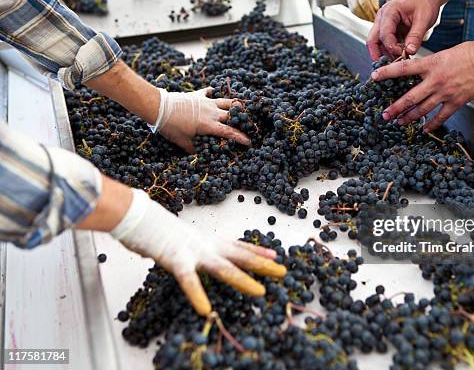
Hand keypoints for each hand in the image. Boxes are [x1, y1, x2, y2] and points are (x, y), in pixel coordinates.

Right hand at [110, 189, 286, 314]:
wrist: (137, 215)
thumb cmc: (156, 228)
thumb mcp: (183, 238)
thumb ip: (195, 247)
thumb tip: (200, 255)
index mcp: (207, 241)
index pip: (237, 246)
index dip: (257, 252)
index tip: (276, 256)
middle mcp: (205, 245)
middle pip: (239, 256)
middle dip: (262, 265)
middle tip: (283, 272)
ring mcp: (192, 252)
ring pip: (222, 268)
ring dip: (242, 280)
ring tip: (260, 292)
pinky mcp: (175, 259)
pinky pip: (188, 280)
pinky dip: (197, 294)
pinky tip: (206, 310)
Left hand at [151, 88, 251, 152]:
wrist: (160, 107)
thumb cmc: (171, 126)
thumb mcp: (182, 142)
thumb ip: (193, 148)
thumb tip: (198, 154)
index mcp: (210, 125)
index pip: (230, 132)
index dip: (241, 137)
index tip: (249, 142)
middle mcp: (212, 112)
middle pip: (232, 115)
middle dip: (242, 120)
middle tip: (249, 124)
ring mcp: (206, 102)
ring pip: (225, 101)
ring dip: (234, 104)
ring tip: (241, 105)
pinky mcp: (198, 95)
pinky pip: (209, 92)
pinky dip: (213, 92)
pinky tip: (214, 91)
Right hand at [344, 0, 380, 21]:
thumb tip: (376, 10)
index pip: (364, 1)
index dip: (370, 10)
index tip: (377, 15)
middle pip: (357, 7)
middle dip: (366, 15)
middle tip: (374, 19)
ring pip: (353, 10)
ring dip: (362, 17)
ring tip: (371, 19)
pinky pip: (352, 9)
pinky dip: (359, 15)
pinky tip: (366, 16)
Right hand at [367, 0, 441, 58]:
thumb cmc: (425, 2)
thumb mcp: (424, 19)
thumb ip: (416, 36)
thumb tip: (409, 51)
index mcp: (389, 12)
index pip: (384, 34)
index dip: (391, 47)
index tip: (402, 55)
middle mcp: (382, 18)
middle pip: (372, 40)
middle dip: (378, 55)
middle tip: (387, 67)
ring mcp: (383, 24)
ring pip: (376, 44)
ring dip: (384, 54)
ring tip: (397, 62)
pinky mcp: (388, 30)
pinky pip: (384, 44)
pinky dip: (390, 51)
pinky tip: (399, 57)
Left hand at [371, 40, 473, 131]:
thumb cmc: (471, 52)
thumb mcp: (445, 53)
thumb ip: (431, 64)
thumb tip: (419, 71)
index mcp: (432, 64)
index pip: (404, 68)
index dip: (387, 72)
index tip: (374, 77)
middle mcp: (436, 80)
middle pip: (410, 97)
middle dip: (396, 107)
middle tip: (384, 115)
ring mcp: (446, 92)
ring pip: (423, 109)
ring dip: (410, 117)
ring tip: (399, 122)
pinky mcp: (458, 101)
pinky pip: (441, 116)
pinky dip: (432, 124)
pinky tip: (424, 129)